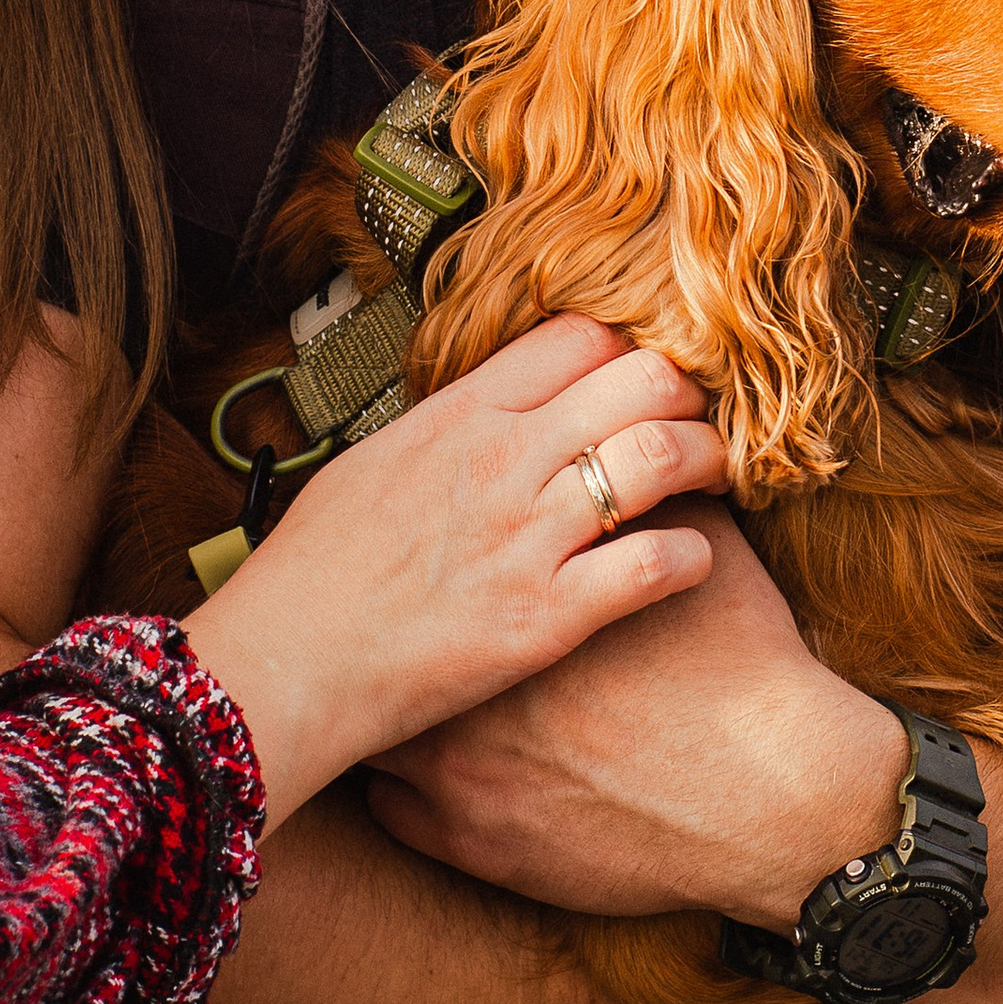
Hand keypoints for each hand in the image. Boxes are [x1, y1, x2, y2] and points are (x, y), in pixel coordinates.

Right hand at [183, 320, 725, 827]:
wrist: (284, 666)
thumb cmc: (312, 575)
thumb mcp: (371, 466)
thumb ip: (445, 431)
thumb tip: (485, 413)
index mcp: (461, 415)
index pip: (578, 338)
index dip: (628, 349)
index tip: (646, 376)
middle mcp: (504, 459)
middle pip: (640, 381)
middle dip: (687, 394)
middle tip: (700, 421)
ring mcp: (528, 536)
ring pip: (659, 457)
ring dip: (707, 460)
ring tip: (719, 478)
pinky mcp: (545, 617)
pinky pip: (652, 566)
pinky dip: (692, 556)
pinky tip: (697, 561)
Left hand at [366, 499, 906, 930]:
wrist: (772, 790)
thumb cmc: (743, 667)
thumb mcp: (703, 549)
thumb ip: (654, 496)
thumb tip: (636, 449)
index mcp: (517, 586)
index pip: (427, 554)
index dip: (424, 555)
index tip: (433, 558)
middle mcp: (466, 670)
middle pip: (381, 634)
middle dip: (390, 625)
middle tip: (402, 618)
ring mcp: (455, 761)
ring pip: (373, 727)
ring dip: (389, 711)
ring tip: (406, 696)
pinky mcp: (466, 838)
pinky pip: (388, 807)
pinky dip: (402, 789)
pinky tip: (427, 771)